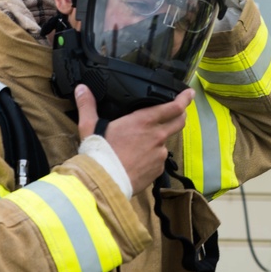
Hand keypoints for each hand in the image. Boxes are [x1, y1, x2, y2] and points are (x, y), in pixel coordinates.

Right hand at [75, 85, 192, 193]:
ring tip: (141, 146)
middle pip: (179, 122)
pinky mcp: (158, 170)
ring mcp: (159, 154)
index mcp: (143, 121)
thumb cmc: (98, 153)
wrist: (103, 183)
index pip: (174, 107)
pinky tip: (138, 161)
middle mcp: (156, 136)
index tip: (189, 93)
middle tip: (177, 112)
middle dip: (181, 115)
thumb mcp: (89, 126)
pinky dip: (152, 159)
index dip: (184, 98)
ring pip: (165, 143)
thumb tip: (81, 88)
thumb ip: (87, 105)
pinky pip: (159, 161)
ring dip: (158, 141)